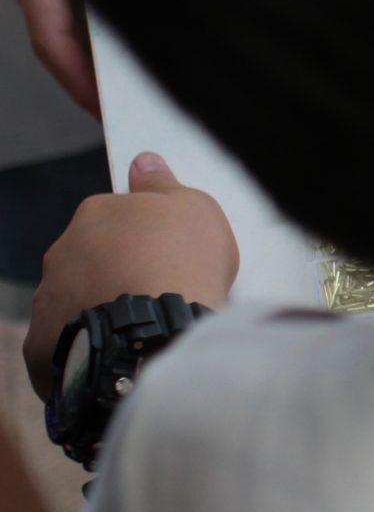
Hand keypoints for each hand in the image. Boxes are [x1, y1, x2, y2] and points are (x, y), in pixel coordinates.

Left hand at [23, 155, 237, 397]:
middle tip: (157, 289)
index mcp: (96, 212)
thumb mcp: (194, 209)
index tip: (165, 251)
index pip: (115, 214)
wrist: (156, 335)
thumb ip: (162, 185)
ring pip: (75, 297)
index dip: (142, 233)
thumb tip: (143, 162)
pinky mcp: (41, 343)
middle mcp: (63, 250)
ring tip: (140, 326)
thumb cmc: (181, 264)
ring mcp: (48, 297)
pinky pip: (64, 338)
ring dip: (101, 305)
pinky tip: (117, 350)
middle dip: (116, 268)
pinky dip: (87, 342)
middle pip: (91, 256)